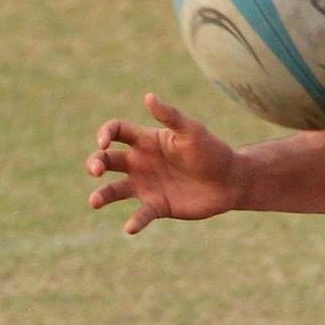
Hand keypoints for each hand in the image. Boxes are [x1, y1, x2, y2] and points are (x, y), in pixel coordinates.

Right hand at [86, 93, 242, 234]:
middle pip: (107, 159)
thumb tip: (148, 97)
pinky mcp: (158, 206)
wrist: (230, 181)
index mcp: (146, 140)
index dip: (104, 134)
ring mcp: (147, 185)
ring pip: (115, 190)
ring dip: (102, 195)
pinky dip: (135, 221)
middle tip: (95, 170)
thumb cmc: (212, 151)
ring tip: (94, 201)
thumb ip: (170, 116)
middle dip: (96, 163)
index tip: (104, 142)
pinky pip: (141, 215)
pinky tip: (130, 228)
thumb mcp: (191, 131)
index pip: (116, 131)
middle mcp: (141, 162)